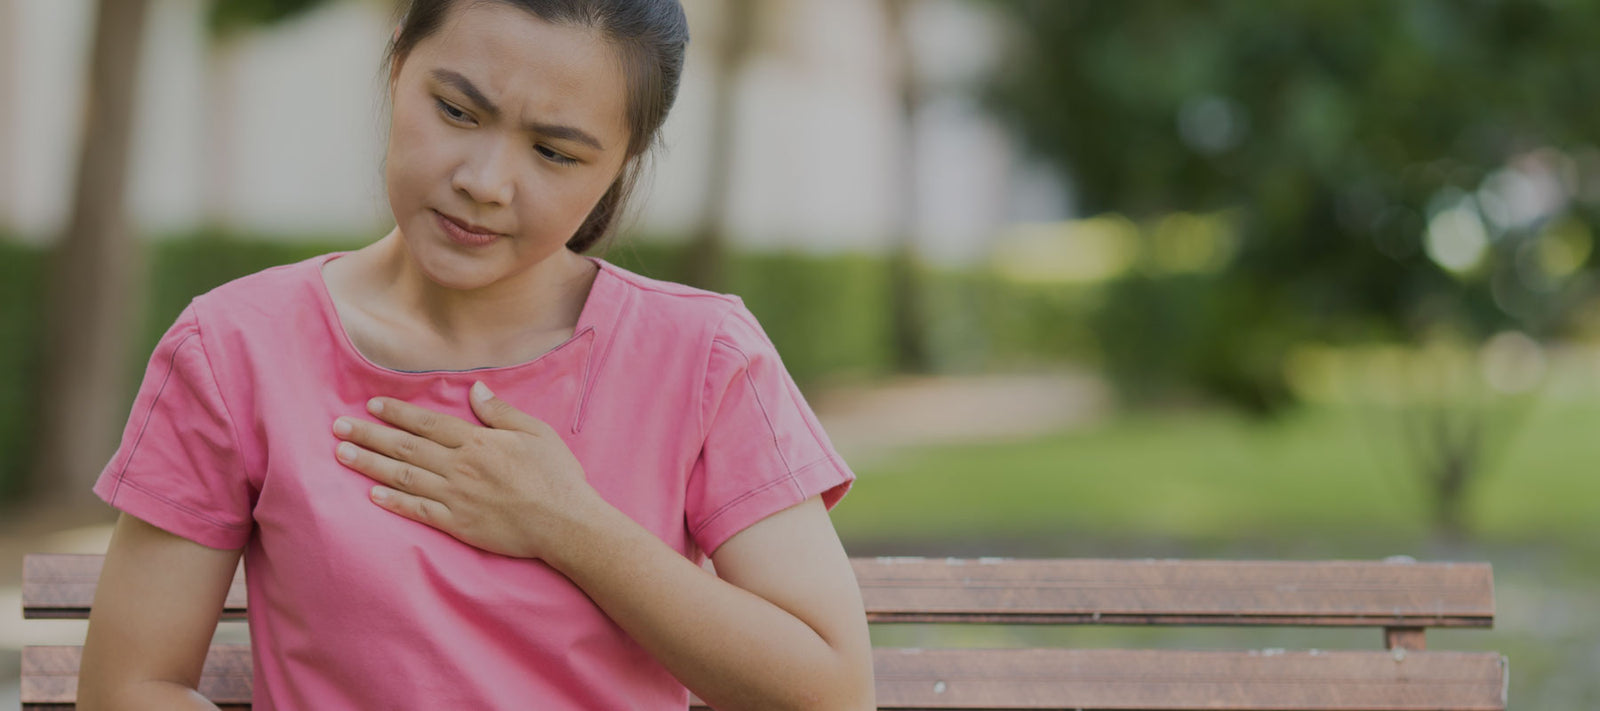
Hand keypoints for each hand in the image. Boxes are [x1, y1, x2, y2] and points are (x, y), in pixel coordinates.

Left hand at [331, 381, 595, 559]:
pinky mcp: (458, 524)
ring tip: (342, 454)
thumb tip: (475, 389)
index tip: (371, 404)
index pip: (428, 424)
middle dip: (369, 434)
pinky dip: (393, 502)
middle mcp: (460, 466)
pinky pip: (418, 511)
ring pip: (403, 476)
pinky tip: (371, 494)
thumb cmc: (557, 477)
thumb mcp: (536, 433)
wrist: (566, 524)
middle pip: (405, 447)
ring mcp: (456, 497)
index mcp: (478, 442)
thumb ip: (501, 412)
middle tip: (337, 426)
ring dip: (369, 464)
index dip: (397, 413)